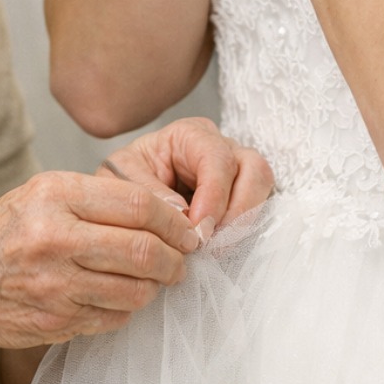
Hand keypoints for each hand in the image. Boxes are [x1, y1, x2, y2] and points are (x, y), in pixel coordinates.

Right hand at [0, 171, 203, 352]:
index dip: (175, 219)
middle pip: (144, 250)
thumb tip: (165, 209)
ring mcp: (55, 285)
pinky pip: (114, 317)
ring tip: (156, 278)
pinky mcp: (56, 322)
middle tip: (184, 258)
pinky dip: (128, 308)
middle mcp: (54, 238)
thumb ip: (97, 198)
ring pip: (136, 289)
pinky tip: (121, 296)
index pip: (138, 204)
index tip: (189, 227)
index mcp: (54, 196)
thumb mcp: (38, 193)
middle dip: (177, 258)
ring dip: (157, 286)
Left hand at [100, 116, 273, 240]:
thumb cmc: (124, 179)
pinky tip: (221, 247)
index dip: (214, 195)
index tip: (199, 229)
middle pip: (253, 168)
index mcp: (190, 135)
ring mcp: (236, 171)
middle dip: (239, 210)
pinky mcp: (242, 195)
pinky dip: (244, 229)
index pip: (217, 158)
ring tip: (218, 247)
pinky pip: (259, 208)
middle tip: (214, 243)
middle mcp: (221, 147)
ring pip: (262, 186)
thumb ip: (149, 192)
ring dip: (245, 221)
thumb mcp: (122, 178)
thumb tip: (184, 215)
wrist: (125, 196)